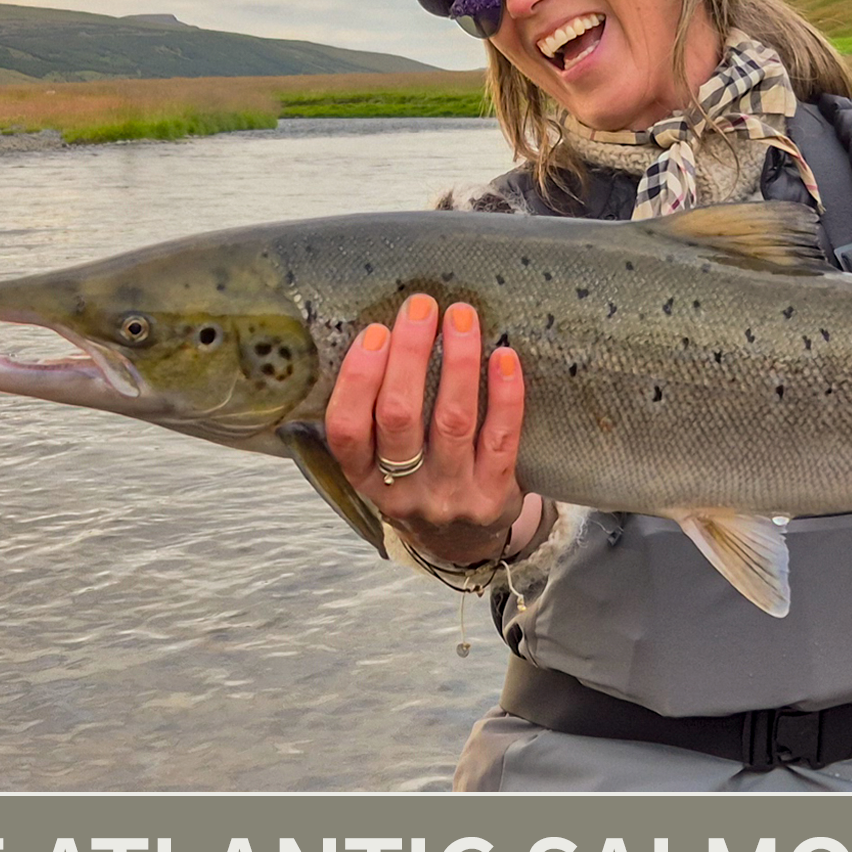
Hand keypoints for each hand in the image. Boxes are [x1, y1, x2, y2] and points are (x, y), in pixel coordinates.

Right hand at [324, 293, 545, 566]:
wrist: (465, 544)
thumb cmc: (418, 483)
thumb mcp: (380, 466)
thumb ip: (374, 416)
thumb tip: (384, 333)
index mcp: (364, 478)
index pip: (347, 429)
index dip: (358, 378)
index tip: (375, 331)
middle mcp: (404, 491)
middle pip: (400, 417)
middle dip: (410, 354)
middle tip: (421, 306)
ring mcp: (451, 494)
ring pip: (452, 421)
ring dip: (457, 362)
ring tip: (461, 316)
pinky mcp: (495, 494)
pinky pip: (502, 437)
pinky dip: (504, 394)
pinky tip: (503, 356)